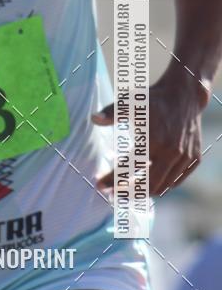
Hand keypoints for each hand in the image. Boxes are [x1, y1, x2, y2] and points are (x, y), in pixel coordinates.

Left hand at [92, 73, 205, 196]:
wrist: (184, 95)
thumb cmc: (153, 99)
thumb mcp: (130, 102)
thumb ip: (111, 112)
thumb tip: (94, 119)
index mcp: (154, 140)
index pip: (129, 167)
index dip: (113, 179)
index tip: (99, 185)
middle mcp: (171, 152)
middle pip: (147, 184)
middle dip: (128, 192)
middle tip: (112, 194)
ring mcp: (185, 157)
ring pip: (163, 186)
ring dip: (143, 192)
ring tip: (127, 192)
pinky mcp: (194, 159)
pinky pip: (176, 181)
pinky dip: (161, 186)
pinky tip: (147, 185)